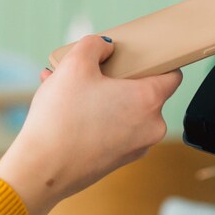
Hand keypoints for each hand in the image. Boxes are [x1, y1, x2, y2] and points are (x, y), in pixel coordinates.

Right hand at [0, 36, 181, 214]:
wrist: (42, 169)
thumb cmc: (62, 118)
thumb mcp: (74, 65)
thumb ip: (94, 45)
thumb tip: (106, 48)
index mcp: (149, 100)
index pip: (172, 75)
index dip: (158, 61)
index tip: (139, 57)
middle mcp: (150, 127)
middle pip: (141, 92)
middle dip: (115, 79)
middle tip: (89, 71)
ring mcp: (135, 147)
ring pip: (122, 112)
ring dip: (98, 97)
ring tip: (65, 88)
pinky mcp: (116, 162)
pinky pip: (111, 131)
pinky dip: (94, 118)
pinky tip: (63, 110)